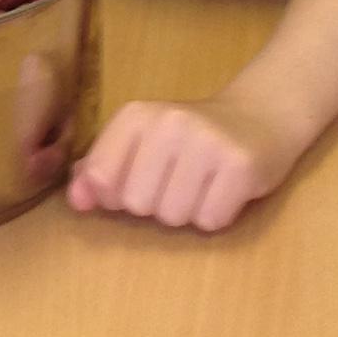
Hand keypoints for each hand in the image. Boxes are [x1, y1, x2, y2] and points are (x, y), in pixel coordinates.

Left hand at [67, 90, 303, 233]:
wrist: (259, 117)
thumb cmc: (189, 138)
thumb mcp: (140, 143)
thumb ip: (101, 169)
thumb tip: (78, 200)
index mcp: (137, 115)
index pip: (102, 178)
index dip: (116, 195)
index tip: (137, 181)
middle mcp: (170, 123)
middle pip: (138, 204)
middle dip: (156, 205)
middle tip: (179, 180)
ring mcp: (207, 142)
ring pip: (174, 217)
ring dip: (188, 212)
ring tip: (202, 184)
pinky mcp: (241, 166)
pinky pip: (210, 221)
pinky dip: (216, 215)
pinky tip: (223, 190)